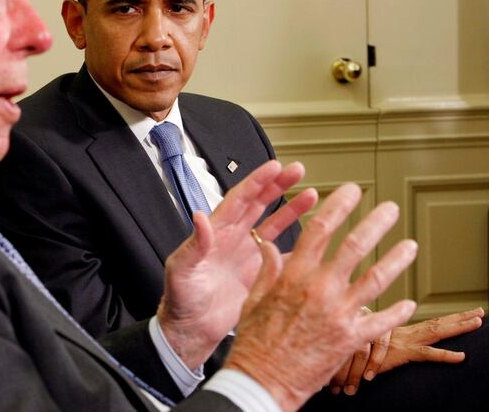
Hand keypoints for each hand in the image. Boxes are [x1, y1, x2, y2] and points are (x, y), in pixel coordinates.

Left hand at [157, 160, 316, 369]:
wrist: (191, 331)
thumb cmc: (180, 299)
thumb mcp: (182, 269)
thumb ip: (194, 244)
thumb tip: (199, 216)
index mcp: (216, 233)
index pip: (239, 200)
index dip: (257, 182)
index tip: (275, 166)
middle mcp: (234, 240)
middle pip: (259, 205)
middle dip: (278, 186)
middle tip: (298, 170)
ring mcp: (248, 256)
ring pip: (273, 225)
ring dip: (292, 210)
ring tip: (313, 195)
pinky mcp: (258, 275)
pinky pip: (282, 255)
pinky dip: (298, 246)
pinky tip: (317, 240)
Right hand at [224, 183, 417, 410]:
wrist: (262, 380)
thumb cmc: (255, 341)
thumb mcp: (254, 298)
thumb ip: (268, 268)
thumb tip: (268, 245)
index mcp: (294, 275)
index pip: (321, 229)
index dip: (338, 206)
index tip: (350, 192)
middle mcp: (320, 289)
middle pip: (355, 246)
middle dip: (376, 223)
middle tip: (390, 209)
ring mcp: (339, 313)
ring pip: (376, 278)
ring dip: (396, 259)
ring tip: (410, 245)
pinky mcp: (351, 338)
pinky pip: (382, 321)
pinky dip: (397, 310)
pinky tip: (408, 302)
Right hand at [329, 307, 483, 394]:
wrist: (326, 351)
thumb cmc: (335, 350)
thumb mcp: (350, 345)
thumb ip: (356, 343)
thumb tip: (352, 341)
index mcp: (388, 330)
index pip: (421, 323)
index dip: (443, 319)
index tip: (461, 314)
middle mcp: (396, 332)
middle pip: (433, 323)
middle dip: (457, 318)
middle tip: (480, 312)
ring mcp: (400, 341)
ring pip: (434, 331)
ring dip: (457, 326)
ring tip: (478, 321)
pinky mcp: (399, 354)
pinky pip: (425, 354)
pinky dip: (444, 356)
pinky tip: (462, 356)